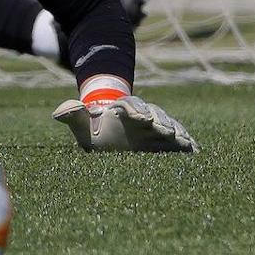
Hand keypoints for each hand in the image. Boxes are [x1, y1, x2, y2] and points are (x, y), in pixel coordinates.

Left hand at [53, 95, 198, 152]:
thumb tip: (59, 111)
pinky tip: (195, 151)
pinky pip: (181, 140)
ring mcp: (159, 127)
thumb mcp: (83, 127)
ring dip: (175, 130)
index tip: (138, 116)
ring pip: (169, 124)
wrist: (112, 137)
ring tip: (180, 139)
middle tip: (164, 128)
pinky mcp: (170, 142)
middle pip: (154, 112)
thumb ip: (74, 116)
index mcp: (123, 110)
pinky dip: (188, 144)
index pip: (130, 103)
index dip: (133, 107)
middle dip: (159, 119)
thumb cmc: (97, 133)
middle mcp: (144, 116)